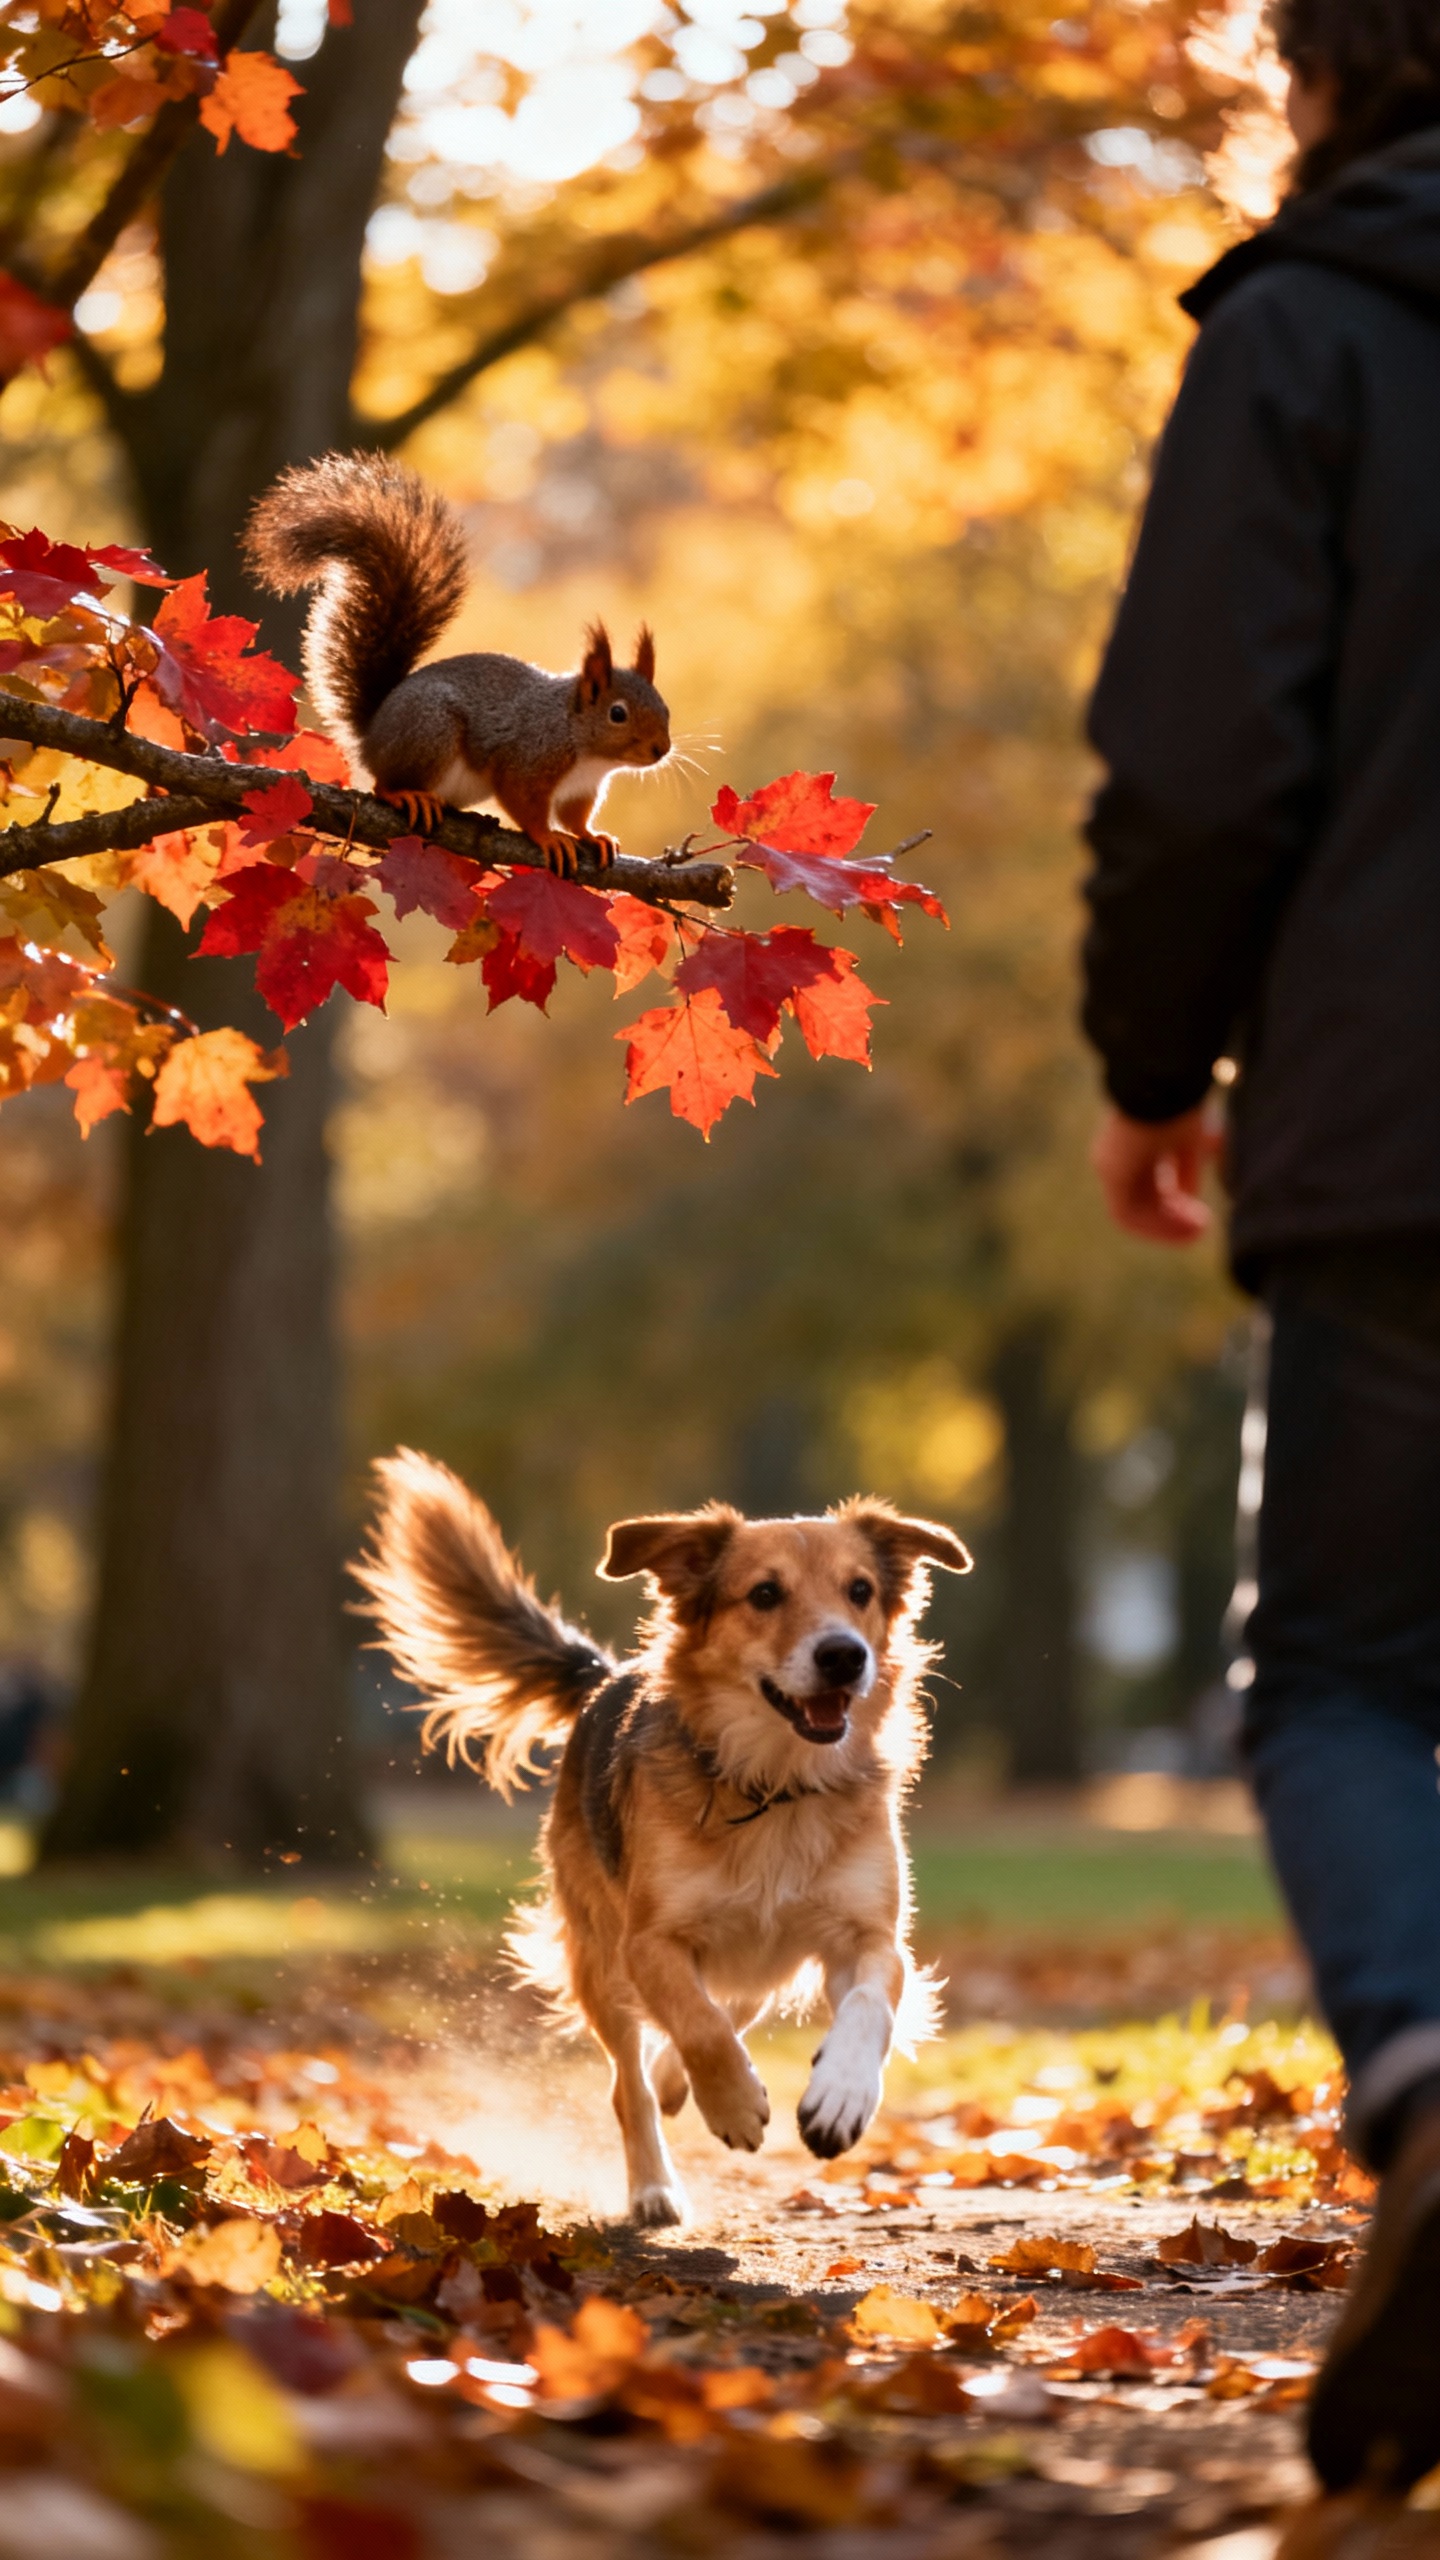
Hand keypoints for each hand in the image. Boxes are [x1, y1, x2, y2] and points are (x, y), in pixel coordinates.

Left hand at [1091, 1103, 1217, 1244]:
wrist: (1164, 1084)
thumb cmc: (1181, 1102)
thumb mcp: (1190, 1137)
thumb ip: (1186, 1166)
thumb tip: (1188, 1194)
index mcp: (1135, 1143)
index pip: (1150, 1182)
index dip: (1176, 1200)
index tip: (1201, 1212)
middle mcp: (1118, 1156)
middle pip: (1142, 1197)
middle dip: (1172, 1216)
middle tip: (1201, 1227)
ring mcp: (1111, 1165)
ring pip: (1134, 1210)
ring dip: (1165, 1226)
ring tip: (1196, 1233)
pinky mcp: (1113, 1174)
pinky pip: (1128, 1214)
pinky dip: (1156, 1226)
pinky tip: (1186, 1229)